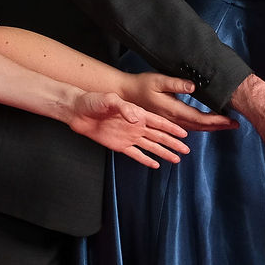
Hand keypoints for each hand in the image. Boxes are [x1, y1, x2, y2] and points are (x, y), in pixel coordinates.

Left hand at [67, 91, 190, 166]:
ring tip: (177, 159)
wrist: (78, 111)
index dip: (172, 128)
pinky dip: (146, 160)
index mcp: (137, 114)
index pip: (158, 122)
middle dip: (174, 143)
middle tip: (186, 150)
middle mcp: (136, 126)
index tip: (184, 133)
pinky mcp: (119, 145)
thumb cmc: (93, 101)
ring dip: (164, 152)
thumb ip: (124, 108)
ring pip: (151, 147)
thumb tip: (136, 119)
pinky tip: (156, 164)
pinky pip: (136, 154)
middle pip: (159, 136)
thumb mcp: (109, 100)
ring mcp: (129, 136)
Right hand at [119, 72, 234, 132]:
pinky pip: (188, 127)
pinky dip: (200, 128)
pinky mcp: (168, 120)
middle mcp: (172, 119)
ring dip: (211, 128)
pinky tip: (207, 127)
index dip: (216, 120)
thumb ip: (176, 83)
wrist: (125, 94)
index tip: (230, 120)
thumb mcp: (158, 79)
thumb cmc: (141, 84)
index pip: (199, 118)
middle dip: (219, 126)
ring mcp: (170, 121)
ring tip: (226, 125)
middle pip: (200, 126)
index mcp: (172, 110)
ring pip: (195, 128)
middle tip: (235, 125)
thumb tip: (193, 86)